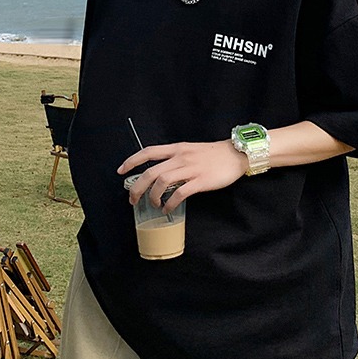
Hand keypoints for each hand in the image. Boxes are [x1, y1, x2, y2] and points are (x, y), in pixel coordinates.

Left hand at [117, 140, 246, 212]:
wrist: (236, 154)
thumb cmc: (213, 154)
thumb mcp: (190, 150)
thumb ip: (175, 159)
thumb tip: (160, 173)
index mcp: (176, 149)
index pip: (148, 152)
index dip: (132, 161)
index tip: (121, 171)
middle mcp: (180, 157)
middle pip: (151, 171)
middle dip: (137, 187)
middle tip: (132, 199)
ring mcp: (191, 169)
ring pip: (162, 182)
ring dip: (153, 196)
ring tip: (153, 205)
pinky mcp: (200, 181)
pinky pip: (179, 193)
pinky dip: (170, 203)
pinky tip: (168, 209)